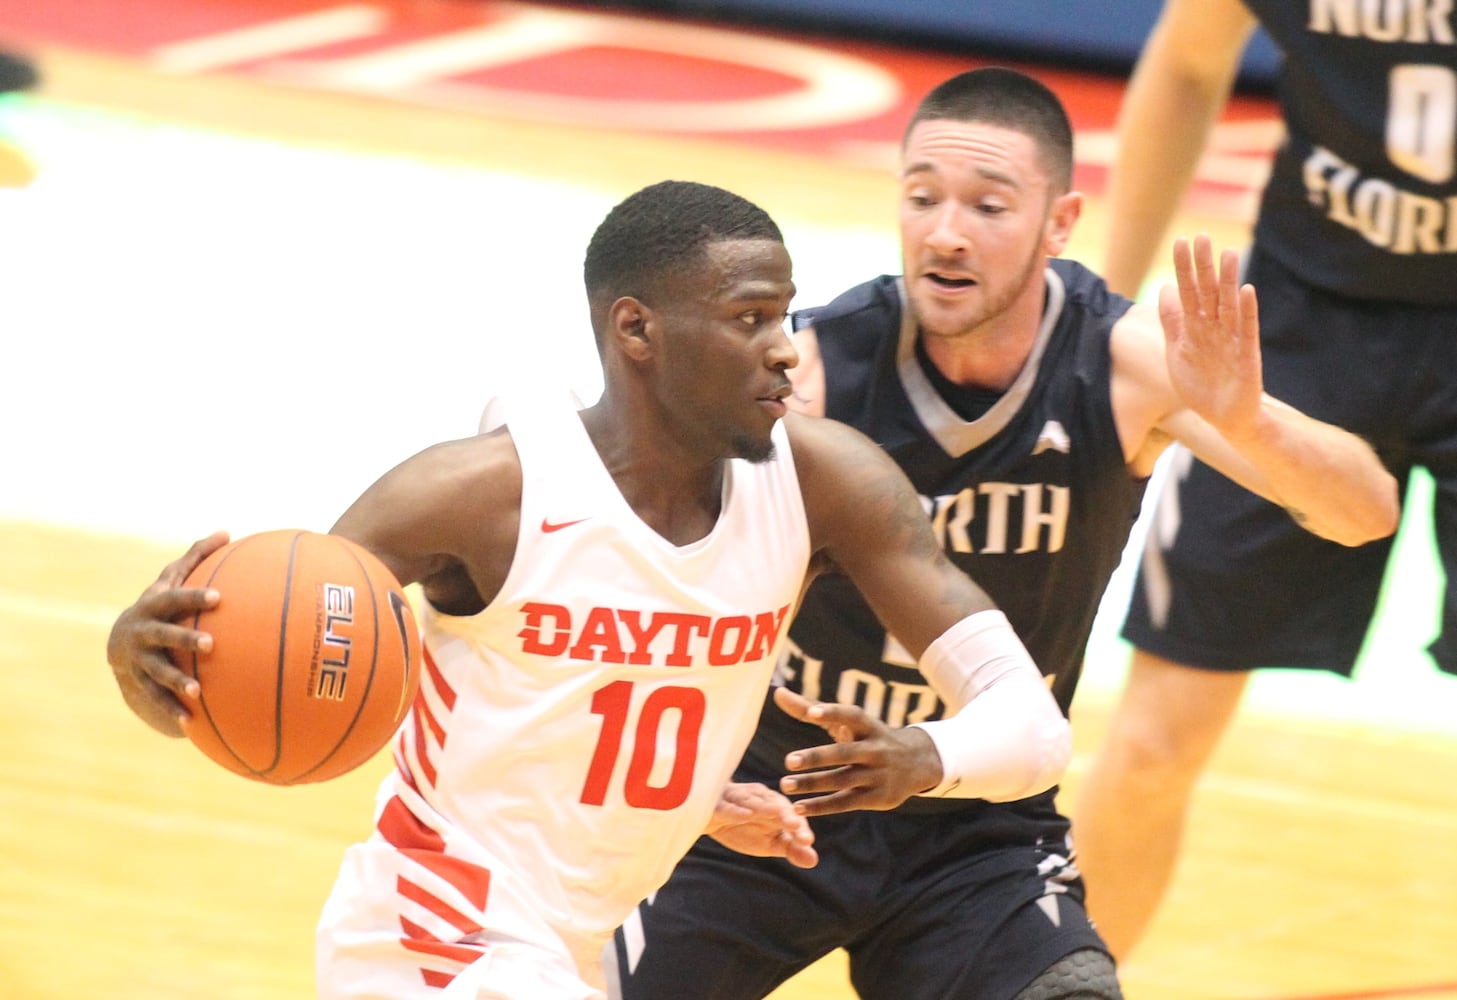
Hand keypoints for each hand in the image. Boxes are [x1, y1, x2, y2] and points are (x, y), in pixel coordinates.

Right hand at [106, 531, 228, 736]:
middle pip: (162, 634)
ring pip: (156, 671)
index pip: (173, 598)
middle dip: (184, 638)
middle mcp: (142, 632)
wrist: (121, 642)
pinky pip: (155, 699)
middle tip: (211, 644)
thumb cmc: (161, 605)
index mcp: (153, 605)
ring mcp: (138, 660)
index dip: (193, 596)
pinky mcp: (139, 684)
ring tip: (197, 691)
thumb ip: (197, 557)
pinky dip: (171, 710)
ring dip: (175, 681)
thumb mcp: (172, 580)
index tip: (218, 597)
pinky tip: (191, 723)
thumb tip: (227, 530)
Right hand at [705, 781, 817, 868]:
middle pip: (777, 805)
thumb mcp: (770, 842)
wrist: (712, 817)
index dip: (800, 828)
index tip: (807, 841)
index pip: (792, 817)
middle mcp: (762, 799)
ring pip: (753, 802)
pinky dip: (737, 810)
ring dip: (764, 808)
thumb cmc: (747, 828)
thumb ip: (791, 849)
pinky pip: (728, 807)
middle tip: (796, 826)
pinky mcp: (718, 804)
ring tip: (776, 813)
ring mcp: (740, 799)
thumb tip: (814, 860)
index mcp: (777, 808)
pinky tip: (745, 815)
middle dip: (787, 814)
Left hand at [772, 686, 943, 816]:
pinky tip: (798, 807)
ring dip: (813, 783)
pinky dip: (822, 806)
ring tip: (785, 785)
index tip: (811, 713)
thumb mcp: (847, 721)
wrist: (918, 762)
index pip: (852, 716)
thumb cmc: (869, 737)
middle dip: (817, 757)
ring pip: (842, 780)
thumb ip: (809, 708)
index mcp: (868, 726)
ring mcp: (878, 775)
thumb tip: (777, 693)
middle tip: (788, 761)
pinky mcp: (877, 797)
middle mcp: (875, 749)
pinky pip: (846, 803)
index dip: (833, 713)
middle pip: (845, 753)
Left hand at [1160, 234, 1263, 440]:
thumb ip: (1171, 322)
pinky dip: (1248, 310)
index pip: (1188, 292)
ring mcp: (1231, 340)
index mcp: (1194, 328)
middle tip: (1202, 237)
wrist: (1224, 418)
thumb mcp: (1177, 352)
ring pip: (1229, 305)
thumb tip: (1164, 289)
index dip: (1184, 269)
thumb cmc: (1200, 384)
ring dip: (1229, 281)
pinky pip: (1247, 329)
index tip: (1180, 241)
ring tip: (1228, 254)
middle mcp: (1213, 328)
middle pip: (1209, 292)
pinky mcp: (1247, 355)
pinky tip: (1247, 290)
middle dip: (1204, 266)